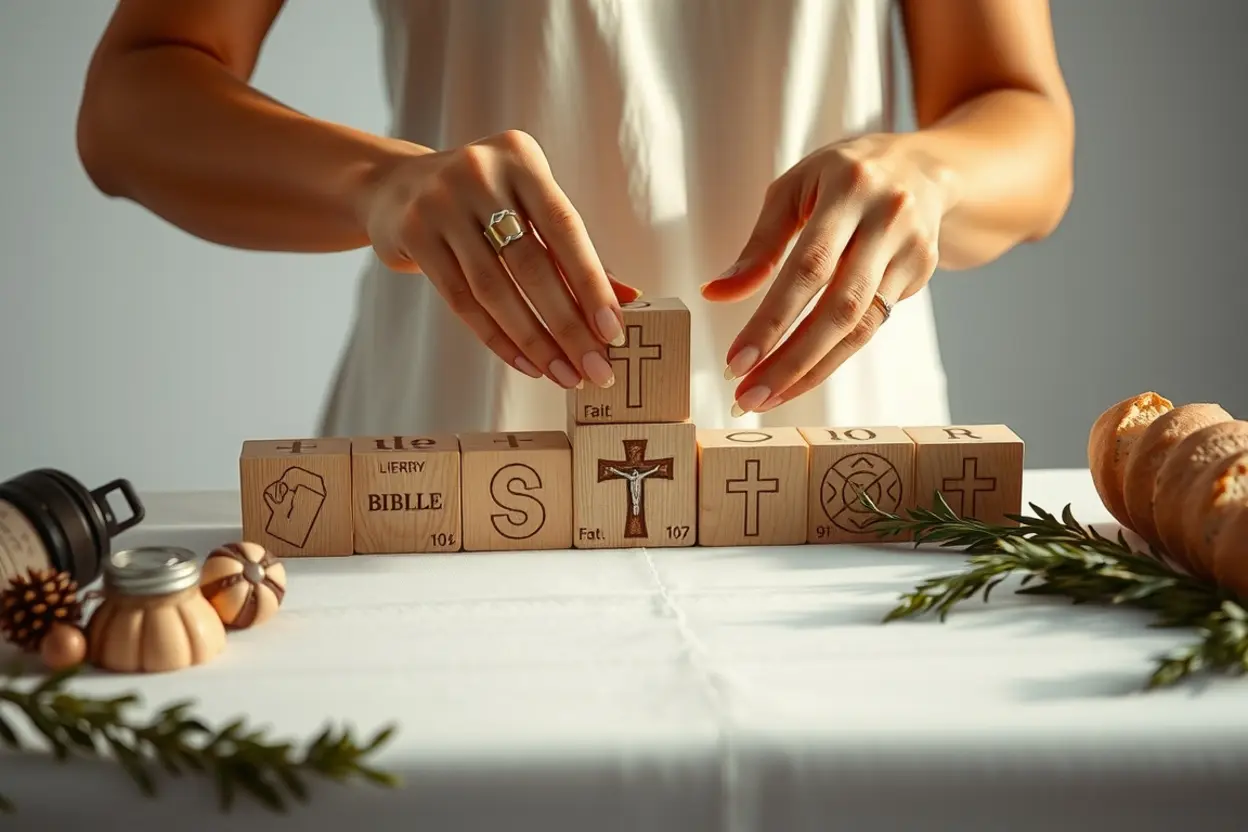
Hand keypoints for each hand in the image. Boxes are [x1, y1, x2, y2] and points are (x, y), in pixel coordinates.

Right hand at [363, 130, 640, 389]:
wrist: (394, 188)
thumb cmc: (481, 203)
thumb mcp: (527, 208)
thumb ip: (572, 251)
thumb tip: (628, 300)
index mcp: (520, 157)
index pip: (565, 227)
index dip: (592, 283)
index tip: (614, 332)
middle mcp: (479, 173)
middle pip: (531, 264)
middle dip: (568, 325)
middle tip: (596, 369)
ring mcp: (440, 202)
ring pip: (494, 289)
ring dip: (535, 341)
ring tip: (564, 374)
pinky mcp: (413, 234)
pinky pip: (461, 300)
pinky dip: (497, 338)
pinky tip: (526, 363)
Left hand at [701, 134, 958, 414]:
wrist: (922, 166)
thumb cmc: (841, 176)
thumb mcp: (794, 190)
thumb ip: (759, 245)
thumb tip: (716, 294)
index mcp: (849, 188)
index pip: (808, 267)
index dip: (772, 320)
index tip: (737, 361)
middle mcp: (887, 218)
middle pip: (839, 307)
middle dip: (790, 361)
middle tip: (749, 396)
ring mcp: (911, 248)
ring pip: (860, 326)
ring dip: (810, 370)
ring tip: (768, 396)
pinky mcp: (921, 271)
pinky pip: (872, 325)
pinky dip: (832, 356)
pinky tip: (799, 375)